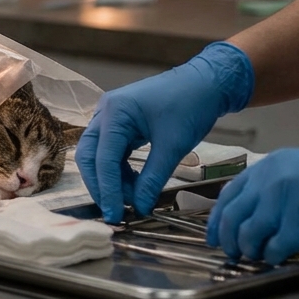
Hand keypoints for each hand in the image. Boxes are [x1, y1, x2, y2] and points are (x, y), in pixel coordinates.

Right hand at [76, 42, 253, 223]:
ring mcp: (110, 117)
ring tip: (131, 199)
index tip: (115, 215)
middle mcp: (105, 113)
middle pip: (90, 157)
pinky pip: (111, 152)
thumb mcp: (173, 146)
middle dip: (101, 186)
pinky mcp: (120, 124)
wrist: (207, 82)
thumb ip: (153, 178)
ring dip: (110, 180)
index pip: (103, 159)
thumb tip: (139, 207)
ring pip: (98, 156)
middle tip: (115, 212)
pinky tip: (133, 185)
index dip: (108, 190)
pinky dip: (119, 171)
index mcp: (115, 112)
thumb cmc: (191, 106)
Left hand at [206, 132, 298, 264]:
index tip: (215, 235)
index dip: (217, 220)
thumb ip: (273, 184)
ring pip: (247, 237)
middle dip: (228, 241)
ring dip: (250, 251)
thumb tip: (255, 209)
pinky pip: (272, 250)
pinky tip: (279, 258)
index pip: (228, 197)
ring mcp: (282, 205)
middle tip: (232, 253)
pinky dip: (271, 258)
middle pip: (231, 219)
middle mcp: (268, 184)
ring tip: (260, 255)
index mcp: (267, 168)